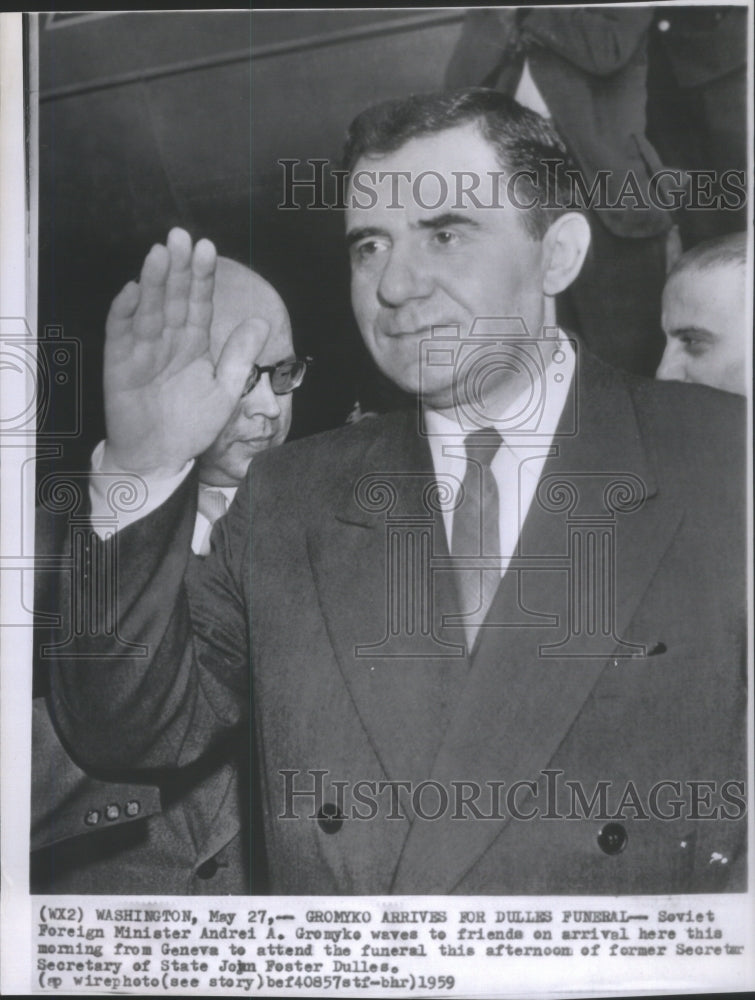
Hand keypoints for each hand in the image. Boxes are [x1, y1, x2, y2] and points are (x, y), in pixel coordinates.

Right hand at [103, 228, 266, 474]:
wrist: (160, 457)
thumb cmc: (191, 425)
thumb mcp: (224, 392)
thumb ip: (239, 357)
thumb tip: (260, 322)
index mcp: (193, 343)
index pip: (199, 303)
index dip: (202, 277)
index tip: (208, 249)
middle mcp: (167, 340)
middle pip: (173, 298)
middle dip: (178, 268)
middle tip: (181, 237)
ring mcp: (142, 349)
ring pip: (149, 309)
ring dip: (153, 282)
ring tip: (160, 255)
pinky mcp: (119, 364)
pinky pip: (121, 334)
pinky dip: (125, 313)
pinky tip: (132, 291)